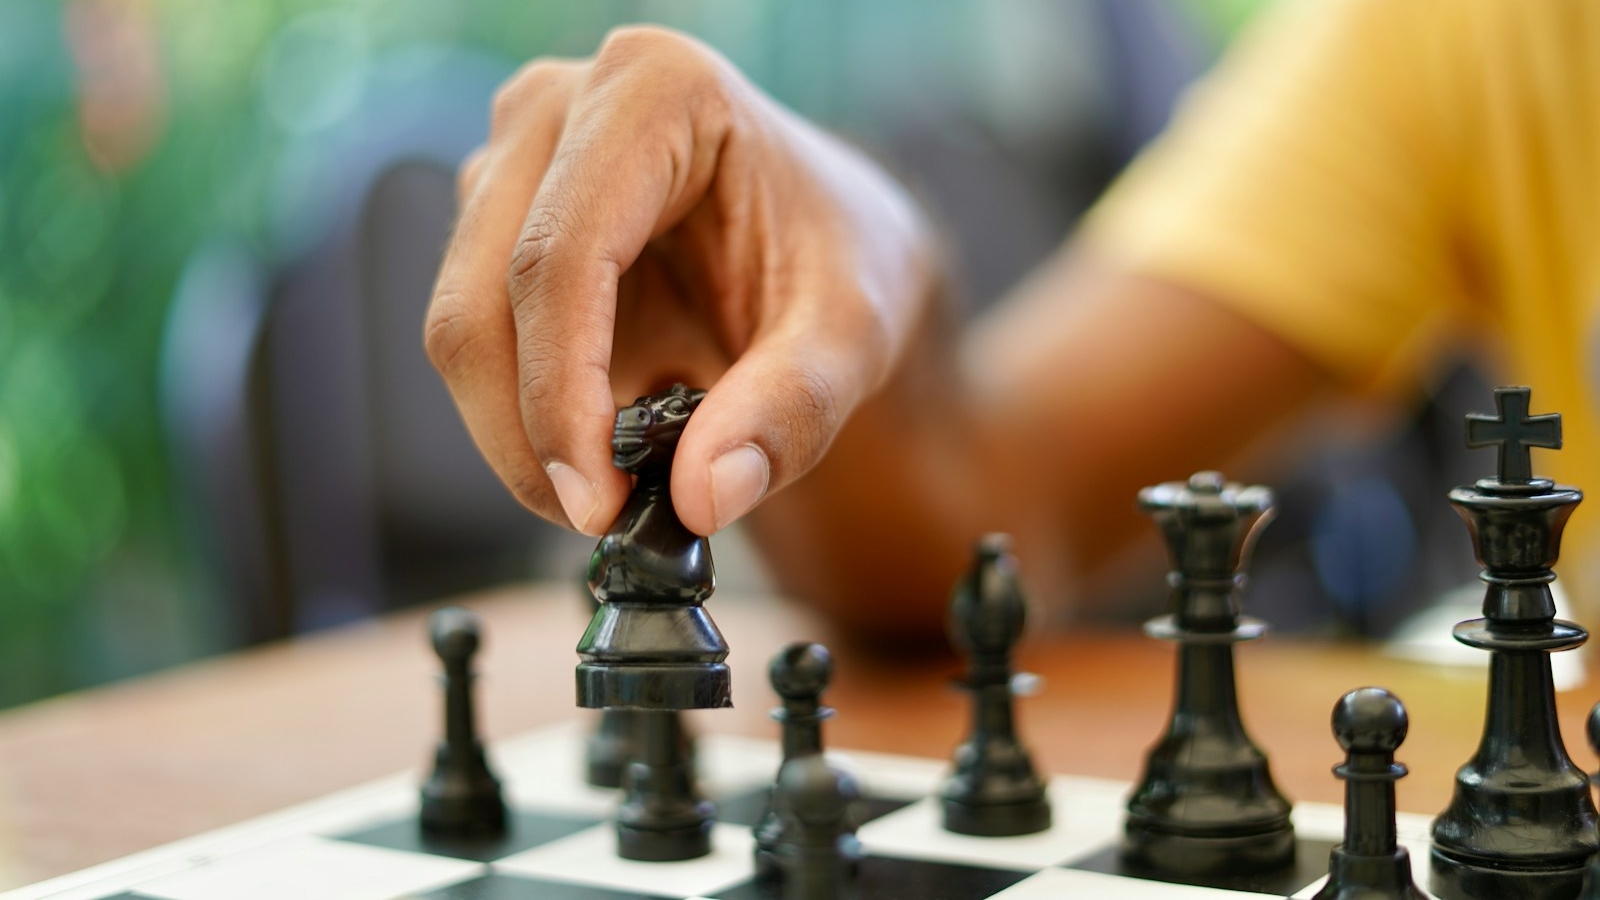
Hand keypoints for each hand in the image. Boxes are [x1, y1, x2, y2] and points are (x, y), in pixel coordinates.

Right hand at [425, 26, 933, 537]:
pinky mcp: (498, 219)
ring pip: (462, 329)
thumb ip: (792, 412)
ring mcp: (516, 159)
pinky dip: (528, 416)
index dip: (563, 398)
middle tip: (600, 518)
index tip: (596, 503)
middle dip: (529, 435)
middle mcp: (562, 106)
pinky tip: (607, 440)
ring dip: (525, 433)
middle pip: (481, 300)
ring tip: (624, 480)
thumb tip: (703, 497)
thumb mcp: (853, 335)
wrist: (828, 245)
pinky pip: (478, 342)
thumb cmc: (842, 261)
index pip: (561, 259)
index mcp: (657, 91)